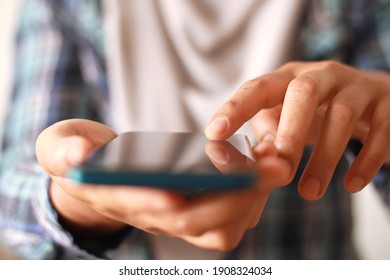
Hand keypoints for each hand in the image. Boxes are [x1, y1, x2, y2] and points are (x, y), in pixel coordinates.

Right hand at [36, 119, 282, 249]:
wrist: (95, 173)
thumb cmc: (78, 157)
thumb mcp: (59, 147)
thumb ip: (64, 151)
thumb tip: (80, 154)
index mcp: (120, 199)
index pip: (152, 208)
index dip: (176, 200)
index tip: (207, 180)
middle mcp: (154, 215)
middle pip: (200, 221)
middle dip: (239, 196)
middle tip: (274, 163)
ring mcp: (176, 215)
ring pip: (222, 227)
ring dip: (253, 198)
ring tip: (274, 160)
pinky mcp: (193, 207)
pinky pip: (230, 216)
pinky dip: (251, 195)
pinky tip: (261, 163)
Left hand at [206, 61, 389, 199]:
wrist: (374, 103)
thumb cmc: (317, 115)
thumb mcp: (289, 121)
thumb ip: (269, 140)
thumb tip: (251, 167)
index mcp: (290, 78)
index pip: (258, 87)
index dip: (236, 108)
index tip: (215, 133)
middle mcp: (323, 74)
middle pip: (303, 92)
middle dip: (289, 133)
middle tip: (281, 171)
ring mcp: (358, 86)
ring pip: (342, 113)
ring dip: (324, 157)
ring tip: (309, 192)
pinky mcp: (387, 105)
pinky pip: (381, 130)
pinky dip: (365, 161)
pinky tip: (352, 185)